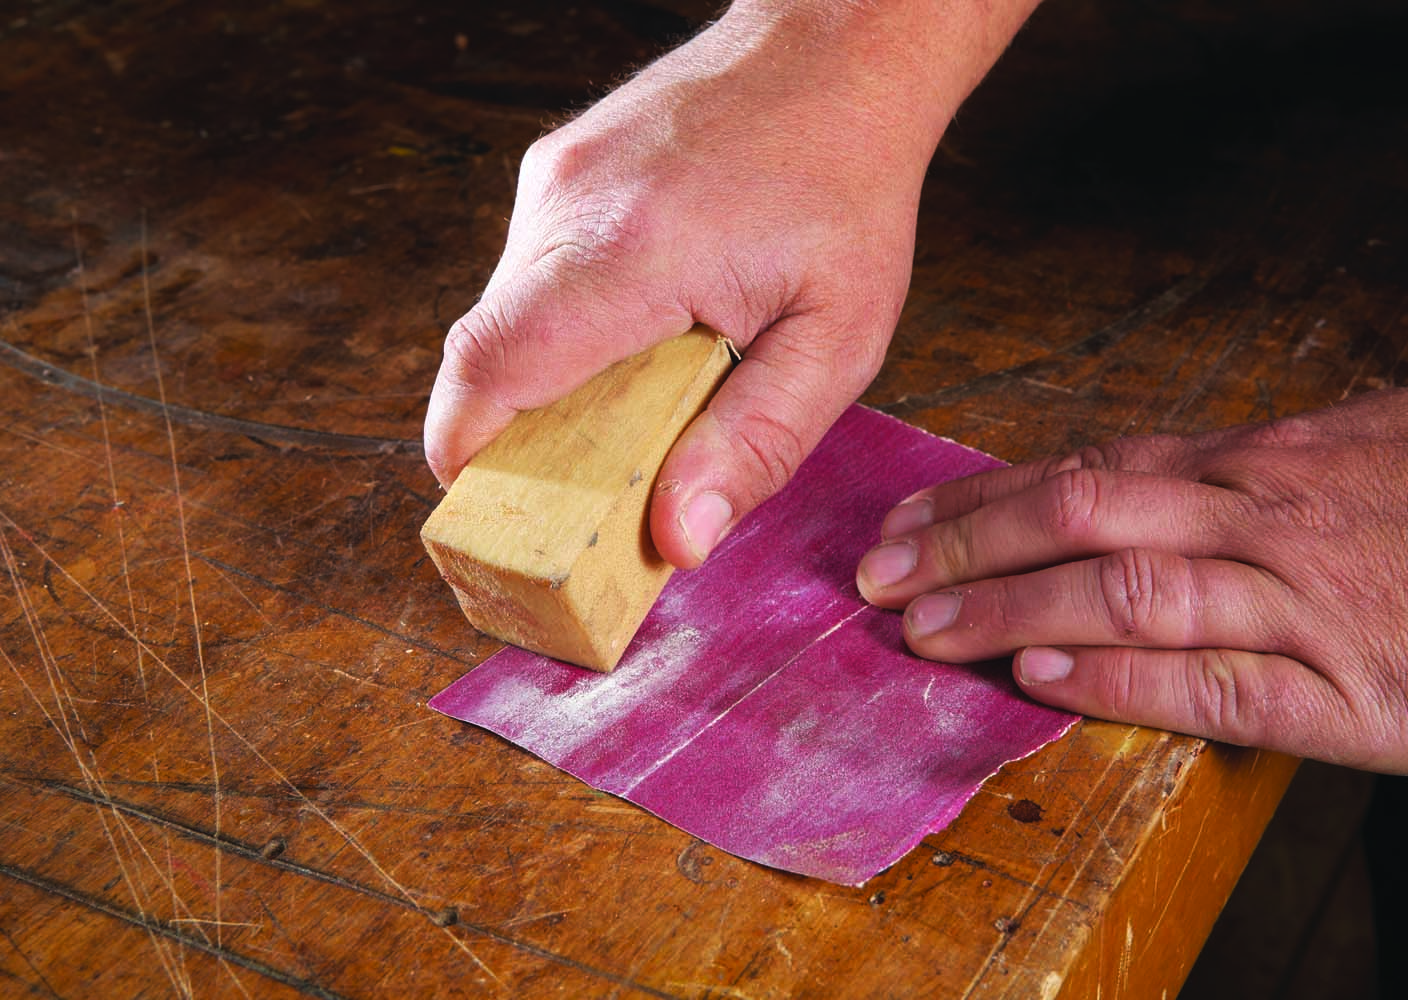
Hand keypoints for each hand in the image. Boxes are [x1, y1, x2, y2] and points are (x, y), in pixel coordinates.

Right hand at [423, 1, 1038, 567]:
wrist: (834, 54)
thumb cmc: (847, 193)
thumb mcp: (836, 339)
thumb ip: (757, 443)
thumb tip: (680, 538)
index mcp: (633, 252)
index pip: (492, 367)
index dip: (468, 456)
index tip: (492, 513)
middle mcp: (570, 205)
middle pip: (484, 353)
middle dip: (514, 436)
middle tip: (583, 486)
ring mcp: (554, 179)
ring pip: (501, 315)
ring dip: (543, 380)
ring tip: (628, 403)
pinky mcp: (557, 171)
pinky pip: (529, 275)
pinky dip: (559, 329)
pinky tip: (635, 335)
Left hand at [856, 389, 1407, 773]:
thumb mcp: (1384, 445)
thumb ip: (1274, 461)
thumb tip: (1181, 462)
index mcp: (1270, 459)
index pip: (1097, 464)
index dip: (993, 494)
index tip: (916, 517)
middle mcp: (1265, 515)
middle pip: (1085, 510)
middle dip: (969, 541)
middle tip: (876, 571)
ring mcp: (1299, 600)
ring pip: (1124, 589)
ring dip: (1010, 609)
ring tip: (921, 628)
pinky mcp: (1342, 691)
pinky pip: (1207, 679)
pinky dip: (1113, 678)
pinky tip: (1037, 681)